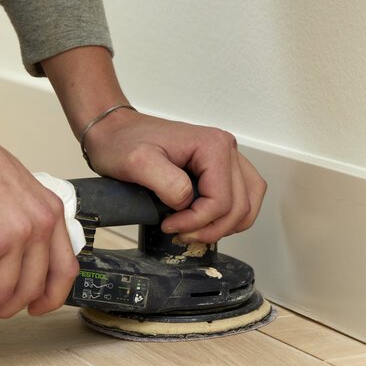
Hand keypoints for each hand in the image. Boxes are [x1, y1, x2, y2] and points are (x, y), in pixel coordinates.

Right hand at [0, 54, 78, 317]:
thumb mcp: (17, 187)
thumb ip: (23, 215)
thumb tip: (13, 248)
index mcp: (51, 212)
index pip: (66, 269)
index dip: (50, 298)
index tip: (34, 307)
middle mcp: (40, 225)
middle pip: (30, 290)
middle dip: (2, 307)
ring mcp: (15, 235)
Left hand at [81, 108, 265, 242]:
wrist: (117, 131)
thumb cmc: (124, 142)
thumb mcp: (138, 162)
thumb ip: (167, 183)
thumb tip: (188, 203)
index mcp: (213, 146)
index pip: (222, 200)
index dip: (197, 222)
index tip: (169, 226)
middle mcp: (227, 149)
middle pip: (239, 205)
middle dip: (211, 228)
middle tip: (182, 234)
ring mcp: (228, 158)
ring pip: (248, 204)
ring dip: (226, 225)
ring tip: (196, 231)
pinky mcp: (223, 167)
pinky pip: (244, 197)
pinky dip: (230, 216)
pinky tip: (208, 222)